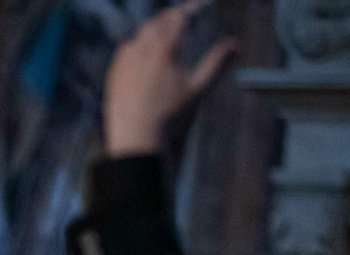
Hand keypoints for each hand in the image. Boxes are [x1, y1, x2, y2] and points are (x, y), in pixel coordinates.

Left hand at [104, 0, 236, 157]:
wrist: (138, 144)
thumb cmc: (172, 119)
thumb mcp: (198, 90)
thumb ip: (216, 63)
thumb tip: (235, 44)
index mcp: (164, 49)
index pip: (178, 18)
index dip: (190, 9)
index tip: (199, 6)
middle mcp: (140, 50)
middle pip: (157, 23)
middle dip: (170, 17)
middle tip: (182, 16)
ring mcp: (123, 63)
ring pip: (139, 36)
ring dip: (152, 30)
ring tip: (163, 32)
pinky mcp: (113, 76)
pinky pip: (124, 53)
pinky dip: (136, 46)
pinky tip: (140, 53)